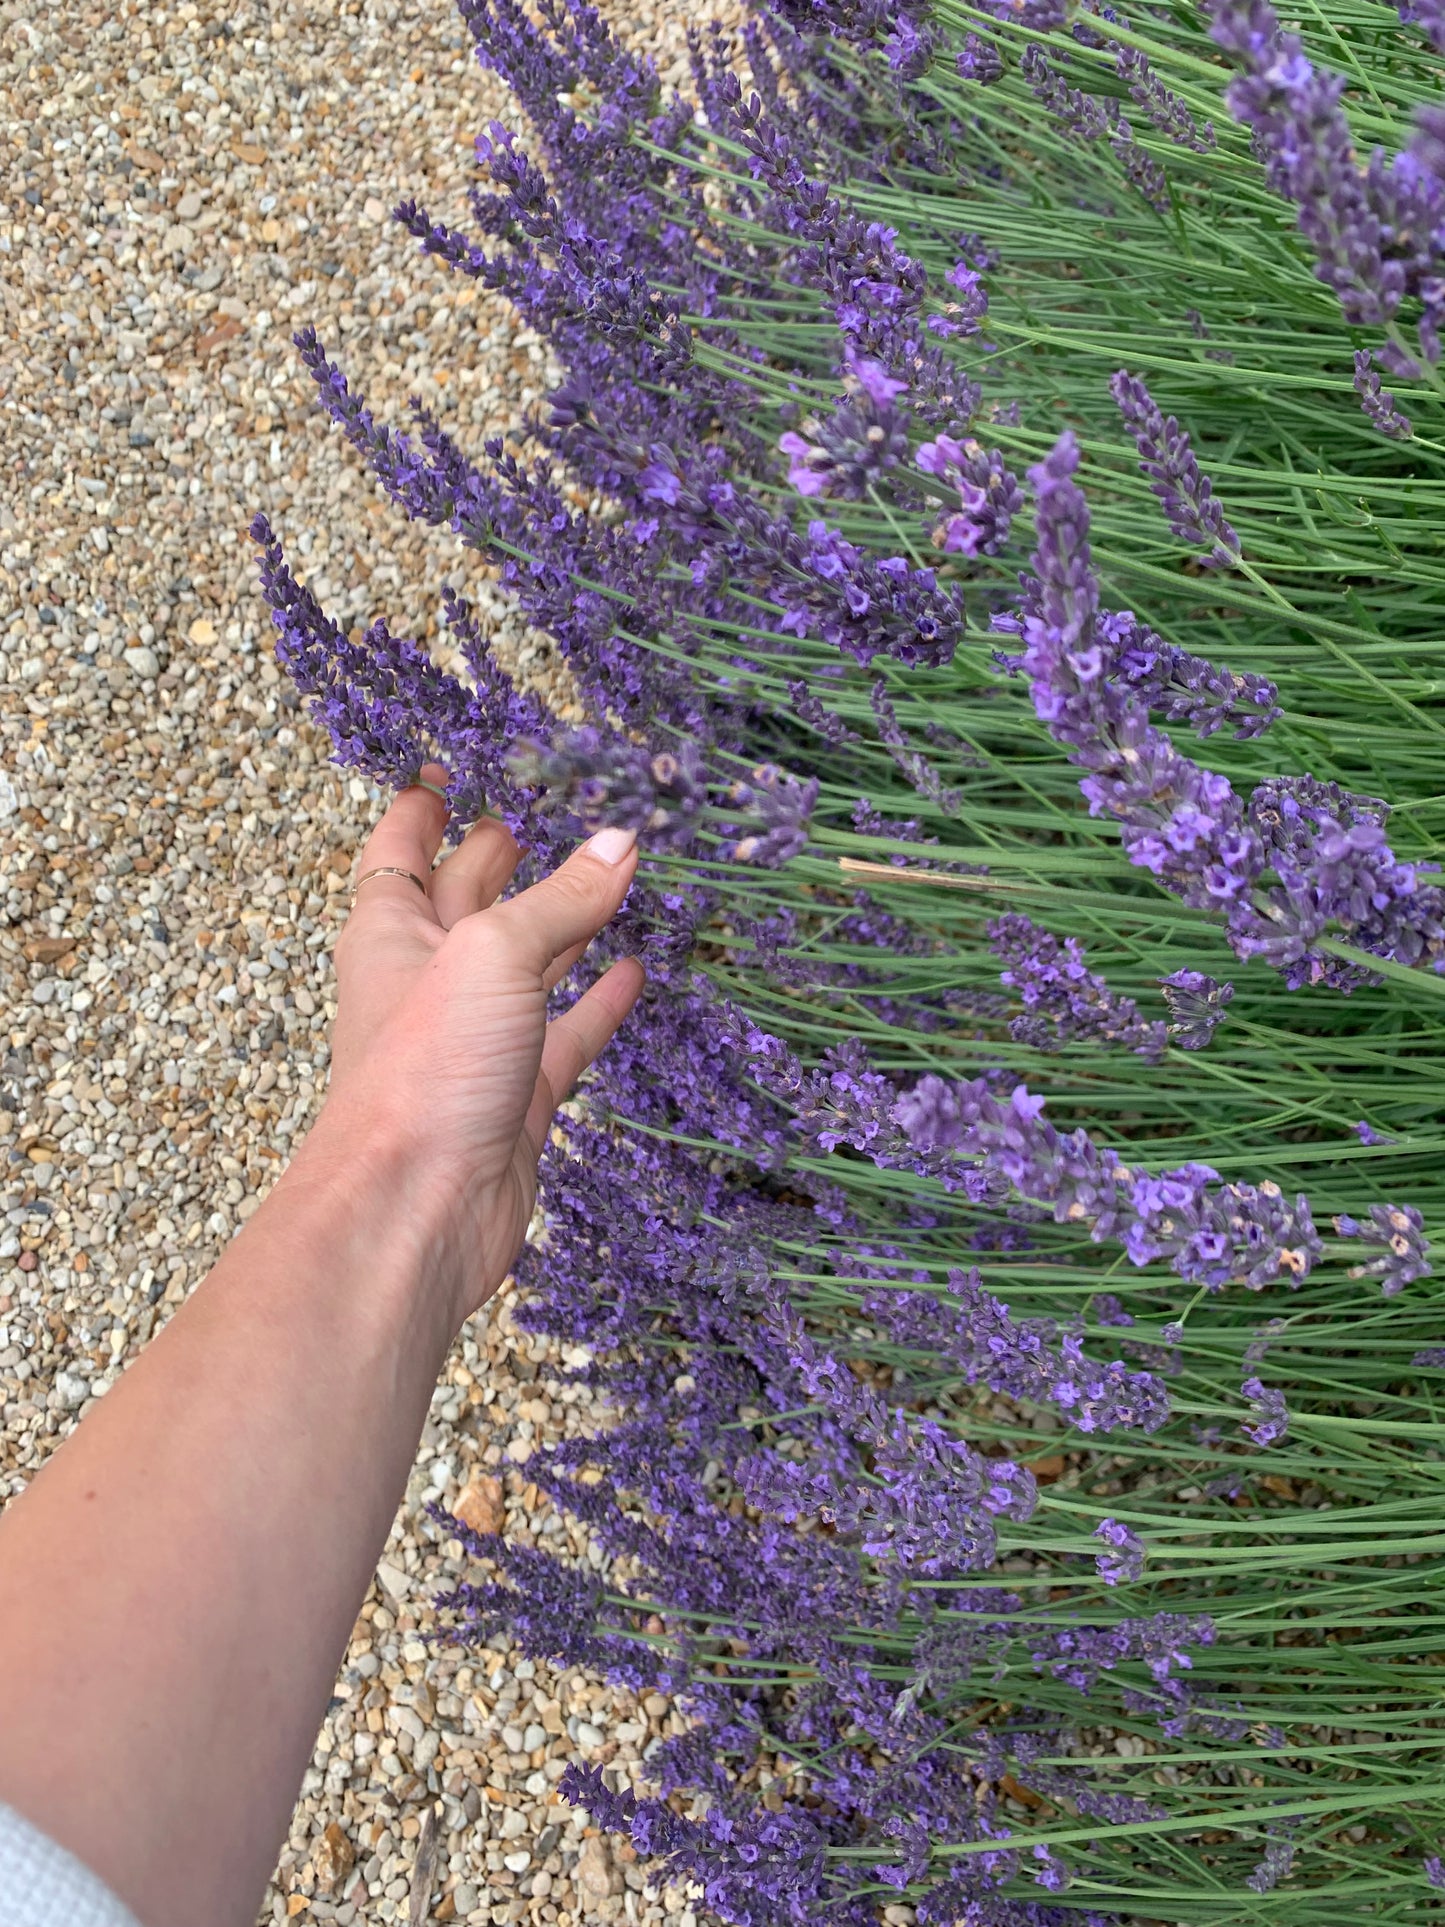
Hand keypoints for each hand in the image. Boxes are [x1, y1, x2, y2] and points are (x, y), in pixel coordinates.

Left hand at [308, 763, 643, 1328]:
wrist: (413, 1212)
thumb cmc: (422, 1074)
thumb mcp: (494, 956)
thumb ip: (562, 898)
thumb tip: (621, 841)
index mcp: (392, 933)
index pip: (400, 850)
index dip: (421, 807)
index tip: (448, 769)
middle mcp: (429, 981)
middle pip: (468, 900)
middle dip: (503, 855)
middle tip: (553, 809)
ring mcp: (473, 1042)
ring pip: (526, 966)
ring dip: (564, 923)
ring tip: (614, 876)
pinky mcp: (517, 1097)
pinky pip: (565, 1034)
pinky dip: (598, 1002)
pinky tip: (635, 970)